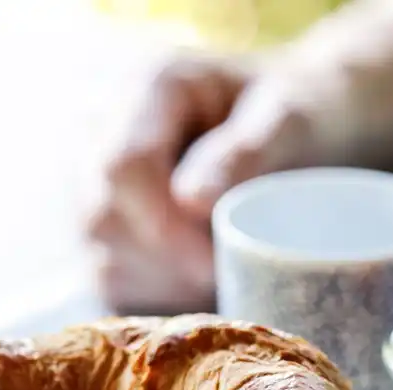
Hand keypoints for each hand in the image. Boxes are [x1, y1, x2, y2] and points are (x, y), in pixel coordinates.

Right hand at [87, 56, 318, 312]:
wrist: (292, 129)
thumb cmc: (299, 115)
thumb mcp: (291, 118)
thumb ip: (246, 149)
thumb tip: (191, 200)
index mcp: (148, 86)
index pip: (122, 166)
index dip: (164, 227)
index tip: (218, 264)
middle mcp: (104, 130)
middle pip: (101, 217)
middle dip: (166, 264)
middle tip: (227, 278)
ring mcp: (93, 181)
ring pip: (100, 257)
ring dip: (163, 287)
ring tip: (221, 276)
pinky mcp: (100, 228)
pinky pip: (108, 282)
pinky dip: (156, 300)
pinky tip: (199, 286)